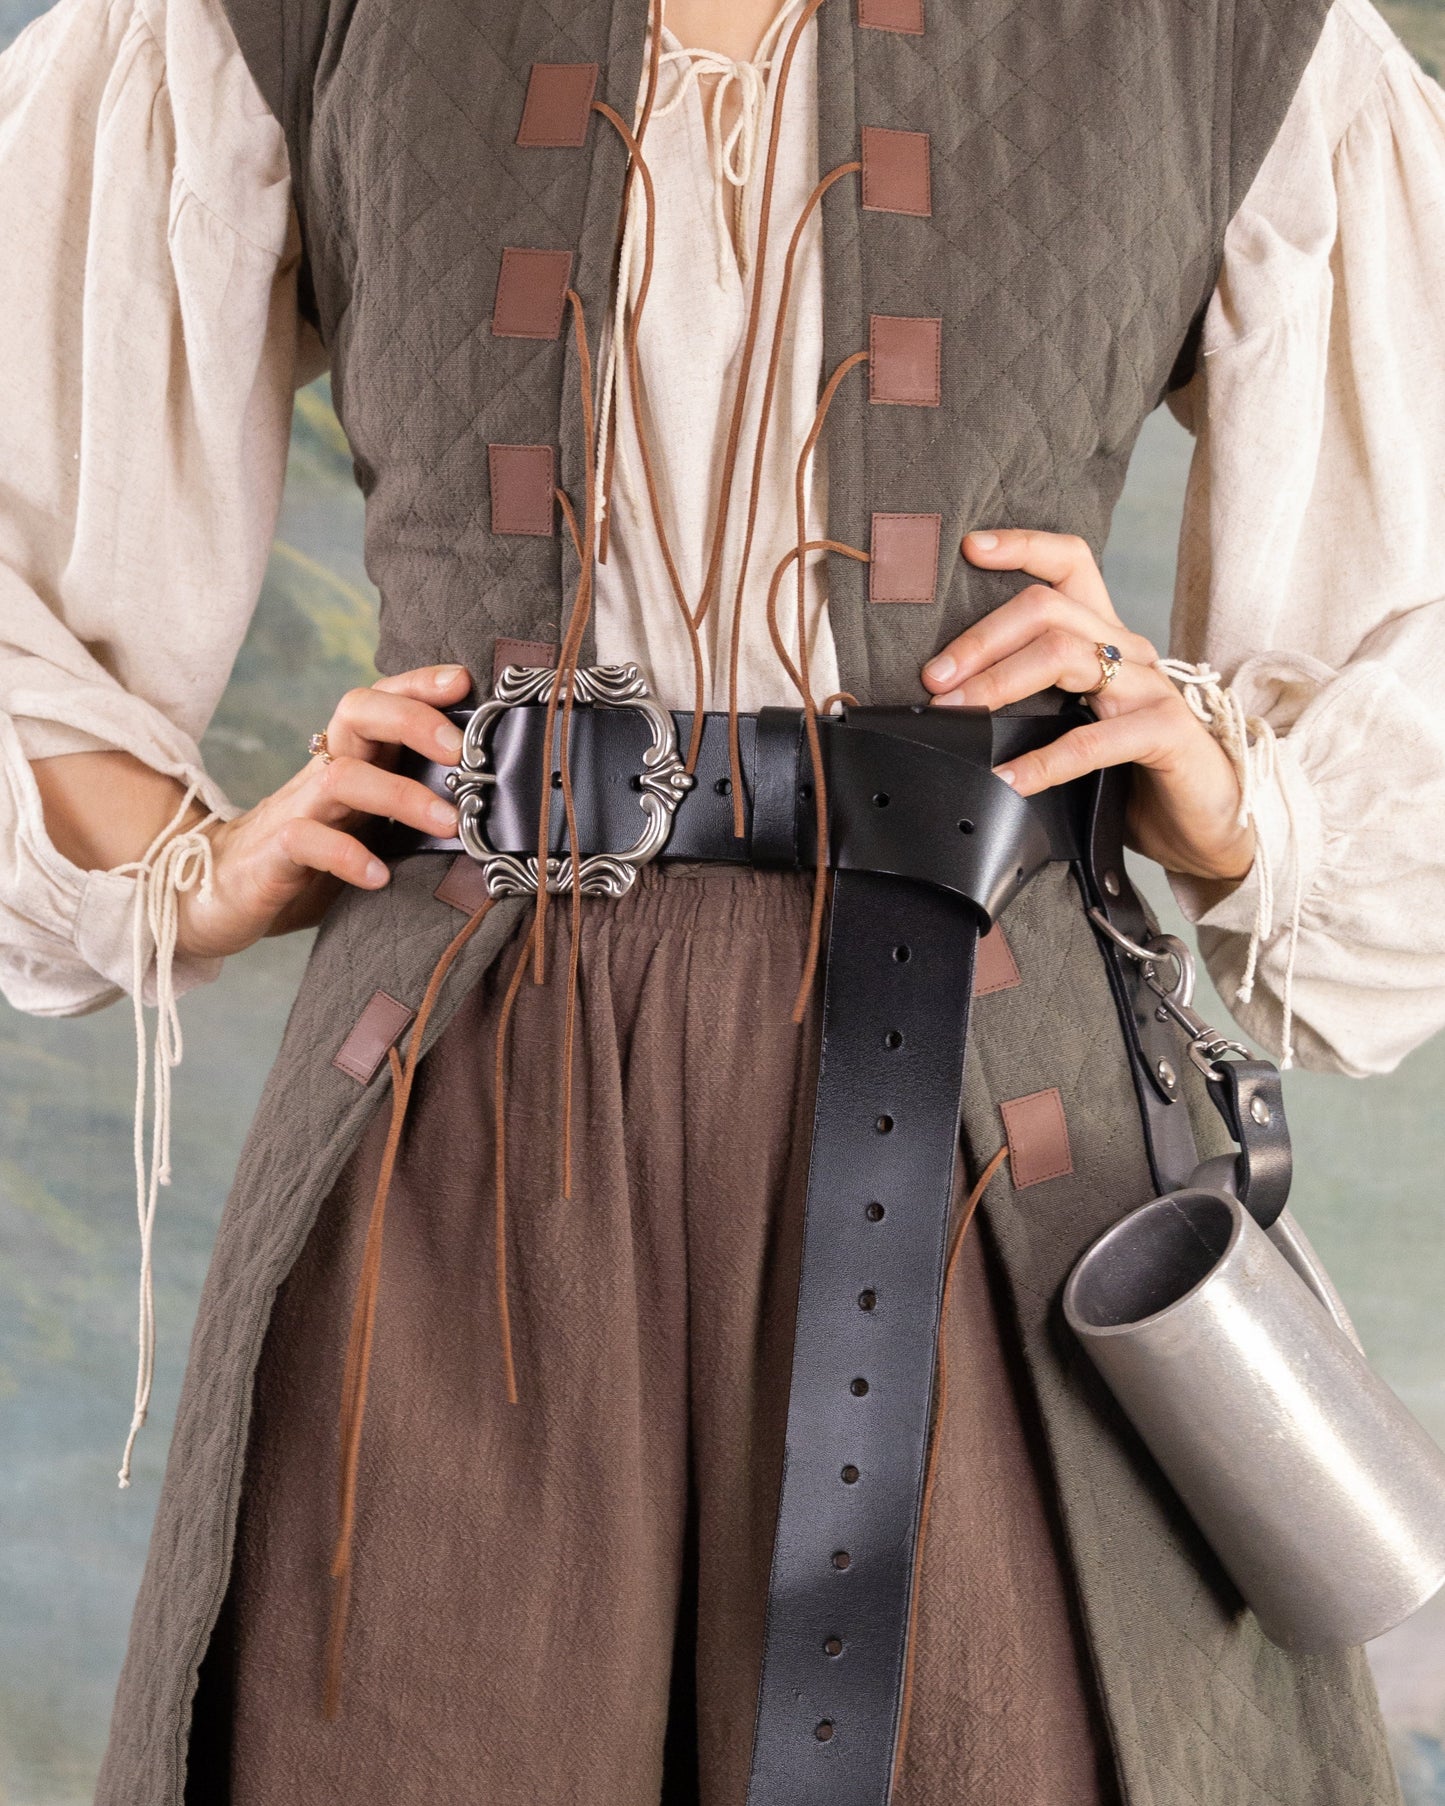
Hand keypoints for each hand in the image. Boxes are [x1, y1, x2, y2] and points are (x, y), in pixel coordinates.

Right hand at [176, 665, 470, 960]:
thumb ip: (413, 808)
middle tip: (463, 754)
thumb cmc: (311, 860)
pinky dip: (348, 856)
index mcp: (351, 760)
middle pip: (356, 713)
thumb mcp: (368, 825)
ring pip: (342, 777)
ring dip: (402, 796)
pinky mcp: (274, 855)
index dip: (419, 684)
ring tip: (449, 824)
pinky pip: (307, 841)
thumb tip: (491, 805)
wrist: (217, 895)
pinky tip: (380, 877)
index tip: (465, 682)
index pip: (381, 701)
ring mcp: (297, 810)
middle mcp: (323, 774)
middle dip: (412, 720)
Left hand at [920, 530, 1254, 882]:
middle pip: (1048, 609)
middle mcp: (1129, 650)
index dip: (1023, 546)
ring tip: (958, 715)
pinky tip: (1010, 778)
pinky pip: (1094, 738)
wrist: (1204, 822)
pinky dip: (1044, 760)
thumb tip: (951, 701)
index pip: (1070, 564)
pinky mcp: (1166, 732)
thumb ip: (1031, 700)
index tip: (970, 548)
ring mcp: (1150, 687)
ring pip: (1064, 655)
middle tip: (936, 679)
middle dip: (981, 640)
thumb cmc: (1131, 771)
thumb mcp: (1074, 721)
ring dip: (999, 683)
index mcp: (1105, 637)